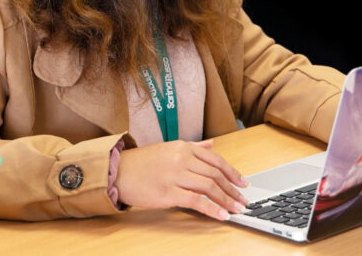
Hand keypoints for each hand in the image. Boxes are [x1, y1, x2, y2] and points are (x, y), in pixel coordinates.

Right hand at [114, 139, 248, 220]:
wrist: (118, 171)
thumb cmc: (141, 162)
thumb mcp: (168, 148)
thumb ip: (192, 147)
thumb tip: (211, 145)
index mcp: (183, 147)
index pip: (216, 160)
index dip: (232, 172)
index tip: (243, 183)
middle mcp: (181, 159)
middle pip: (215, 174)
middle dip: (232, 189)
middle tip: (243, 200)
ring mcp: (175, 175)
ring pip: (209, 187)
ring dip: (226, 200)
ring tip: (235, 209)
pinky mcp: (168, 192)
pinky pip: (196, 201)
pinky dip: (211, 209)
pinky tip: (220, 215)